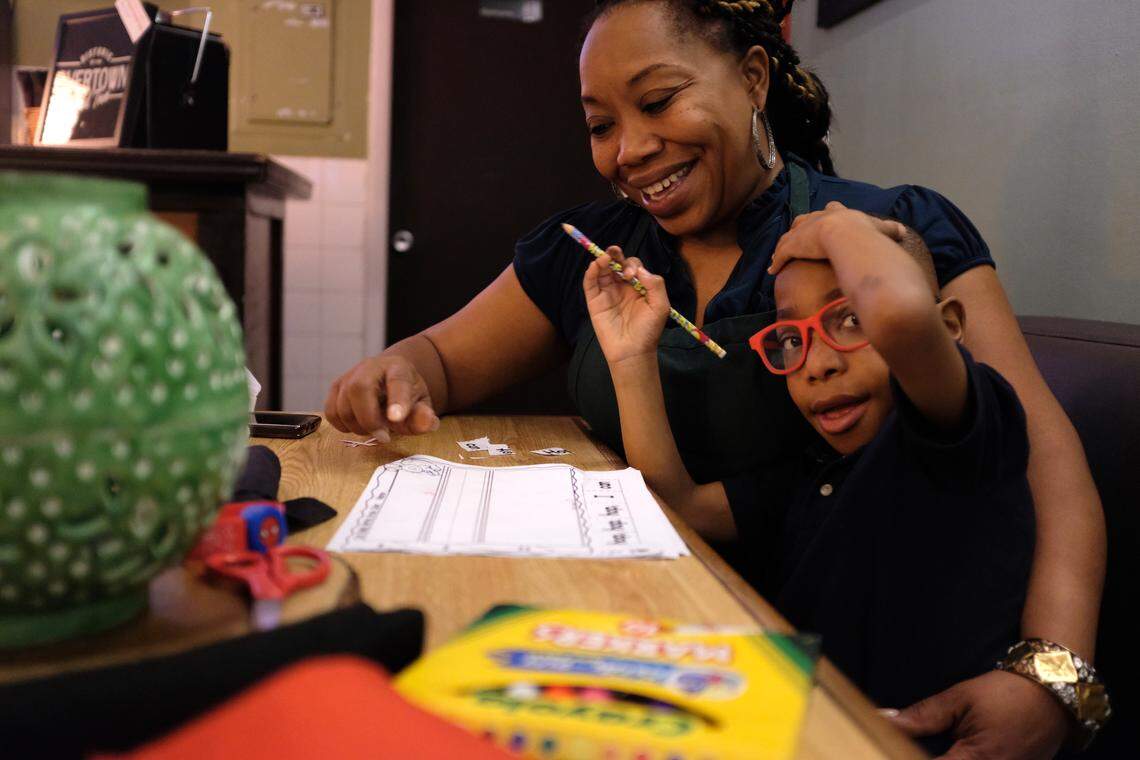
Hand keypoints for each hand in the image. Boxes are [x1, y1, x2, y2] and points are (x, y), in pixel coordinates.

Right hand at [324, 354, 439, 440]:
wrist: (390, 380)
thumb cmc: (406, 395)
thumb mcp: (422, 404)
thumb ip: (424, 416)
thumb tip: (427, 423)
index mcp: (398, 368)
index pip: (397, 381)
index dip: (397, 400)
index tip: (396, 418)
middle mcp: (370, 367)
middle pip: (359, 388)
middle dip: (369, 419)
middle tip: (384, 436)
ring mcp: (349, 376)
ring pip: (342, 404)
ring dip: (358, 426)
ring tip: (375, 428)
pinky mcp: (336, 388)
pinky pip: (331, 412)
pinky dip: (344, 426)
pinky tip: (360, 425)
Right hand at [582, 247, 669, 368]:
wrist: (633, 351)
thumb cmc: (648, 330)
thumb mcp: (660, 306)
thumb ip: (655, 285)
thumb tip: (639, 270)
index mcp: (638, 286)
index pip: (633, 266)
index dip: (632, 265)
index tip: (633, 275)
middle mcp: (622, 287)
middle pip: (616, 264)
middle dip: (616, 255)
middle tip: (615, 253)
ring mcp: (607, 293)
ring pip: (602, 270)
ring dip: (602, 259)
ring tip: (605, 256)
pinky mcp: (595, 301)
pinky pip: (590, 283)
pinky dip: (591, 272)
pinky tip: (595, 265)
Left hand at [768, 201, 908, 275]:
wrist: (846, 235)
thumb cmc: (865, 232)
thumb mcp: (879, 228)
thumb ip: (889, 229)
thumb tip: (902, 230)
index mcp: (838, 214)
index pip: (832, 209)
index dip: (829, 213)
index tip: (827, 215)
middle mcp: (818, 219)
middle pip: (804, 220)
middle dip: (800, 227)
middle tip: (797, 235)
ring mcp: (803, 231)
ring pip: (789, 238)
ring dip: (784, 246)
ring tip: (778, 256)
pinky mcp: (793, 245)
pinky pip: (782, 255)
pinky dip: (777, 262)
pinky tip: (772, 270)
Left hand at [886, 670, 1068, 759]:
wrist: (1054, 695)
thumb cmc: (1006, 694)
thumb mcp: (959, 698)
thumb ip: (921, 716)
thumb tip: (885, 721)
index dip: (903, 757)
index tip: (886, 750)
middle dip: (919, 757)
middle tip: (901, 748)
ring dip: (945, 758)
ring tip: (925, 749)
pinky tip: (951, 751)